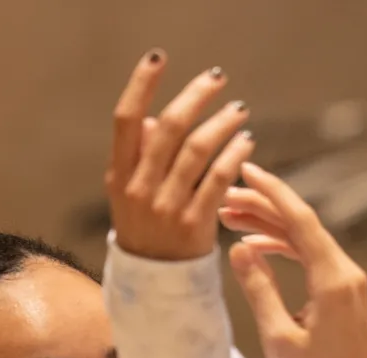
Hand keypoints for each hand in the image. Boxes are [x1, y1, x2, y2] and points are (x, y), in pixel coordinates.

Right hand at [107, 51, 254, 261]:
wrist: (157, 291)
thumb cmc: (149, 236)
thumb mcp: (131, 198)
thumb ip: (141, 159)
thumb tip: (153, 120)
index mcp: (119, 176)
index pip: (125, 119)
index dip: (141, 85)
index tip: (159, 58)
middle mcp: (138, 188)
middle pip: (168, 128)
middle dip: (196, 97)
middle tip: (217, 80)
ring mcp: (165, 208)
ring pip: (196, 151)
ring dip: (222, 124)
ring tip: (239, 111)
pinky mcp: (193, 226)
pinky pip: (217, 181)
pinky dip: (233, 157)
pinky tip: (247, 143)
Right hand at [217, 165, 366, 357]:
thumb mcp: (279, 337)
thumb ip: (258, 288)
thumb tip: (239, 249)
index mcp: (332, 279)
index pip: (300, 220)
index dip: (271, 192)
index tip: (245, 170)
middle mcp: (346, 273)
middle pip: (302, 224)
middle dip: (263, 207)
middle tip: (224, 199)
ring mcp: (349, 282)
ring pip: (306, 240)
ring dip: (271, 226)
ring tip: (231, 219)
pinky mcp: (345, 293)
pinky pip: (313, 258)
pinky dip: (286, 247)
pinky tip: (257, 246)